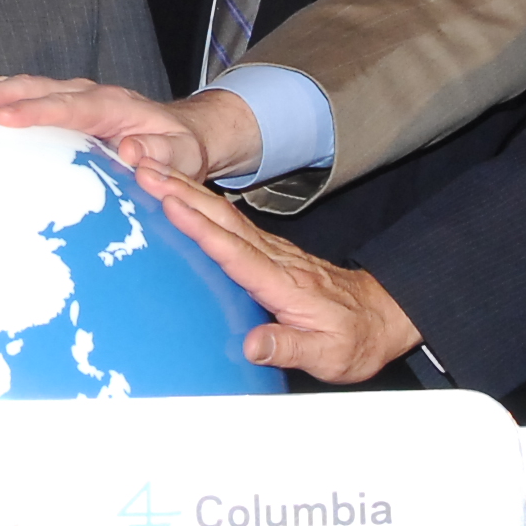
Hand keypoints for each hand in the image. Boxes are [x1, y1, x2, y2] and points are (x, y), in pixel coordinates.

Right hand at [0, 76, 250, 180]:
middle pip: (25, 86)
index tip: (3, 118)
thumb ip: (162, 156)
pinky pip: (3, 97)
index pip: (68, 106)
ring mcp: (58, 96)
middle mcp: (78, 92)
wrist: (178, 131)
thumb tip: (133, 154)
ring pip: (6, 86)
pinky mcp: (44, 106)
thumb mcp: (184, 155)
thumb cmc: (179, 147)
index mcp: (110, 103)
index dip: (35, 111)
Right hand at [129, 162, 423, 383]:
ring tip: (150, 172)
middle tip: (144, 170)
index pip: (237, 252)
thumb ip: (288, 347)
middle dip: (182, 193)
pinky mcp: (270, 252)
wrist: (382, 318)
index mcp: (285, 283)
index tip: (172, 204)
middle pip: (223, 221)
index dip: (202, 229)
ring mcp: (273, 252)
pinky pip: (230, 223)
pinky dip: (202, 204)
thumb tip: (251, 345)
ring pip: (224, 216)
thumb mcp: (328, 355)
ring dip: (187, 192)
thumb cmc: (354, 338)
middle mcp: (276, 259)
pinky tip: (183, 195)